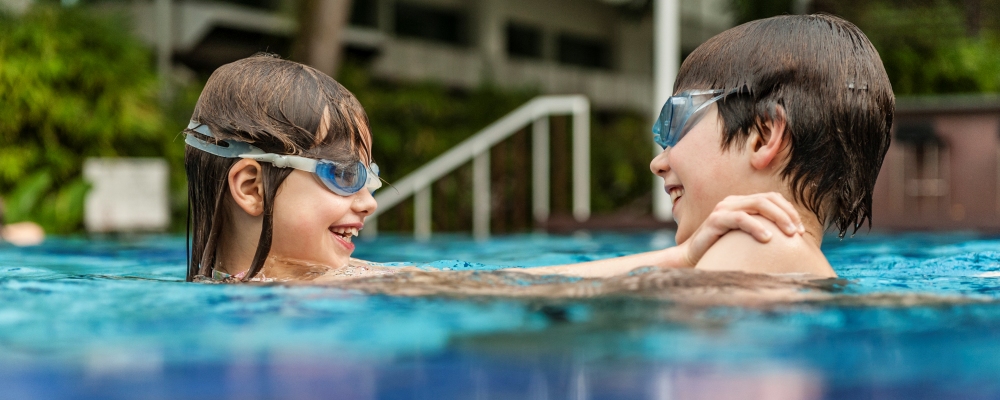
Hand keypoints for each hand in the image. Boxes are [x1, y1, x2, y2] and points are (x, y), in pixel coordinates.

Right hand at [676, 192, 802, 266]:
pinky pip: (741, 218)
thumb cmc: (721, 251)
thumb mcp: (745, 239)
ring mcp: (724, 208)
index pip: (772, 198)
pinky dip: (756, 227)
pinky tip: (768, 238)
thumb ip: (762, 233)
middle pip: (768, 199)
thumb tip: (792, 242)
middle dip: (787, 214)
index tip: (801, 231)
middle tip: (798, 233)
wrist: (691, 259)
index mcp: (742, 203)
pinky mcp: (715, 219)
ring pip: (758, 204)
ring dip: (778, 218)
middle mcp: (733, 201)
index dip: (789, 211)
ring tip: (789, 234)